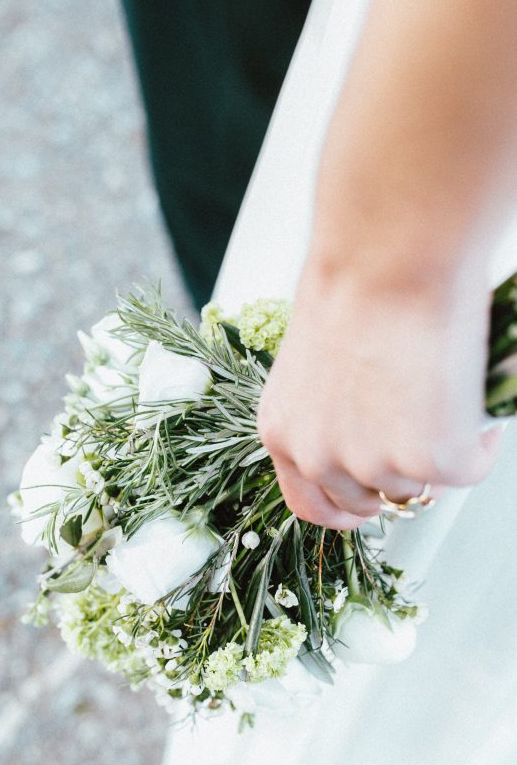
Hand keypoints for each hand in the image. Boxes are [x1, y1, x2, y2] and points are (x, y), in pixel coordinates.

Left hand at [257, 257, 502, 528]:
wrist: (387, 259)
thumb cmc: (354, 284)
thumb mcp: (315, 363)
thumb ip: (329, 409)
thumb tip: (367, 426)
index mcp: (283, 433)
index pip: (310, 506)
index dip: (346, 505)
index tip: (370, 500)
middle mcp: (319, 459)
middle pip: (368, 504)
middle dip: (396, 479)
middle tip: (423, 440)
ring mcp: (374, 466)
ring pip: (419, 488)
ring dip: (438, 456)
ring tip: (449, 402)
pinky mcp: (429, 460)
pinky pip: (469, 470)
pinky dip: (482, 443)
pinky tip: (477, 403)